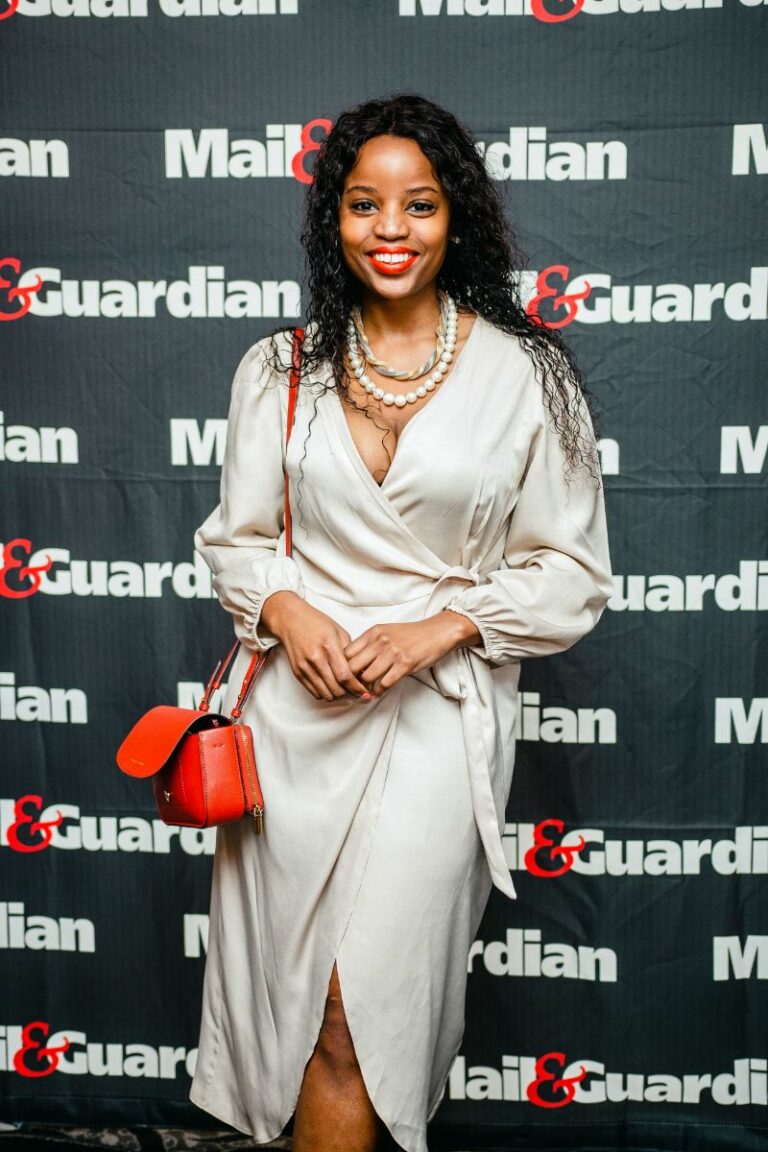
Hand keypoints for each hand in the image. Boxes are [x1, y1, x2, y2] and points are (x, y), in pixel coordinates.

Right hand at [260, 591, 371, 701]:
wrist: (291, 620)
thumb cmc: (316, 623)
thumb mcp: (339, 632)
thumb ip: (350, 652)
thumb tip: (360, 672)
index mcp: (329, 647)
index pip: (345, 676)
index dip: (357, 688)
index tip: (365, 692)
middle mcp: (316, 659)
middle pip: (336, 689)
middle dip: (350, 694)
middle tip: (357, 692)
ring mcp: (305, 667)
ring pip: (325, 694)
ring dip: (337, 696)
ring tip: (344, 690)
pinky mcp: (298, 673)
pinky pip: (314, 692)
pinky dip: (325, 693)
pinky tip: (331, 687)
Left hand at [343, 612, 477, 697]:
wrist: (437, 632)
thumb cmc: (412, 634)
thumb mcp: (387, 632)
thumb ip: (370, 643)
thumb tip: (353, 662)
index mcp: (373, 632)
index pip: (347, 653)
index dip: (342, 668)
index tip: (344, 677)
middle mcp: (380, 641)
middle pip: (353, 666)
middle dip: (350, 681)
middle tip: (350, 689)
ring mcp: (392, 653)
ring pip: (367, 677)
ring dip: (364, 688)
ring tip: (364, 693)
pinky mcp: (405, 664)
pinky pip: (384, 684)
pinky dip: (379, 692)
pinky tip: (378, 693)